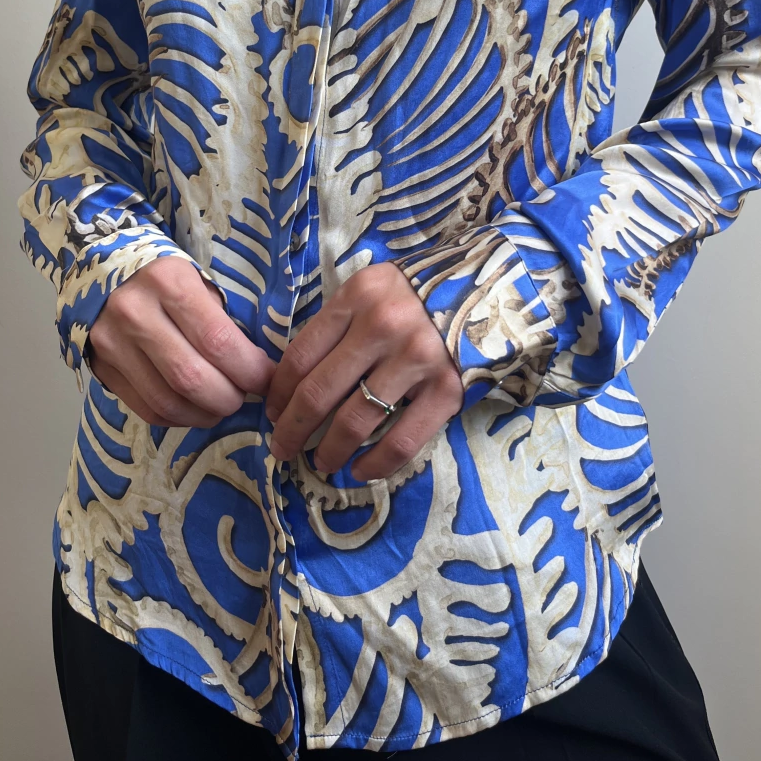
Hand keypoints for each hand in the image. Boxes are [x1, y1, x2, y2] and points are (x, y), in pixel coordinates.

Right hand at [87, 258, 275, 427]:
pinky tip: (194, 408)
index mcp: (168, 282)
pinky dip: (179, 418)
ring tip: (221, 406)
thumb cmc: (166, 279)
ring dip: (204, 414)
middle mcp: (134, 313)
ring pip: (168, 402)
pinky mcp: (100, 368)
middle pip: (192, 378)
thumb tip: (260, 369)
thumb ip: (225, 321)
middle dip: (229, 398)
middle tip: (244, 396)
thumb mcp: (199, 281)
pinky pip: (146, 409)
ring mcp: (111, 344)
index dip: (250, 370)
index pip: (218, 341)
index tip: (266, 379)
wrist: (101, 271)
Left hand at [264, 262, 462, 480]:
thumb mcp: (371, 289)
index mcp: (357, 298)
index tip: (273, 414)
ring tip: (321, 462)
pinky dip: (375, 464)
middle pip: (319, 393)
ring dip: (329, 451)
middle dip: (292, 430)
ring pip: (355, 421)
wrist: (487, 288)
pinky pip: (402, 440)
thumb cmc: (417, 294)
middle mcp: (383, 326)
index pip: (300, 356)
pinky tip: (360, 471)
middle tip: (282, 449)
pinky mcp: (447, 389)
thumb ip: (337, 323)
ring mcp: (417, 359)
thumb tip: (292, 380)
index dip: (279, 394)